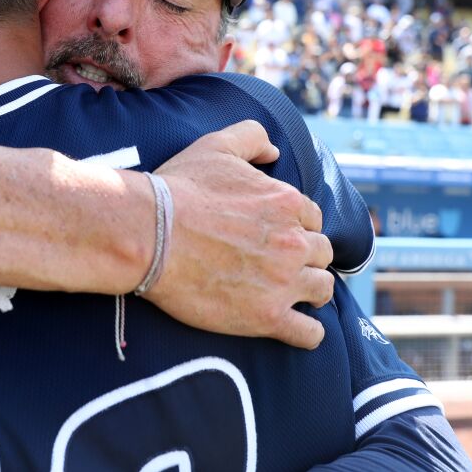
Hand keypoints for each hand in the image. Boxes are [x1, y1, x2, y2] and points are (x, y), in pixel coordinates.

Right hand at [148, 120, 334, 349]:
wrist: (149, 234)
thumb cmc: (178, 190)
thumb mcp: (216, 146)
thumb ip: (252, 137)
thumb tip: (275, 151)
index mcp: (287, 203)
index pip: (313, 219)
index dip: (296, 228)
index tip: (276, 236)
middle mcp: (294, 242)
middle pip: (321, 254)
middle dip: (304, 258)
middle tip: (278, 265)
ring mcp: (283, 282)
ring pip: (322, 291)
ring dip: (309, 291)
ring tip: (287, 294)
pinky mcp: (267, 317)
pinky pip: (309, 333)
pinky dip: (308, 333)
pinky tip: (295, 327)